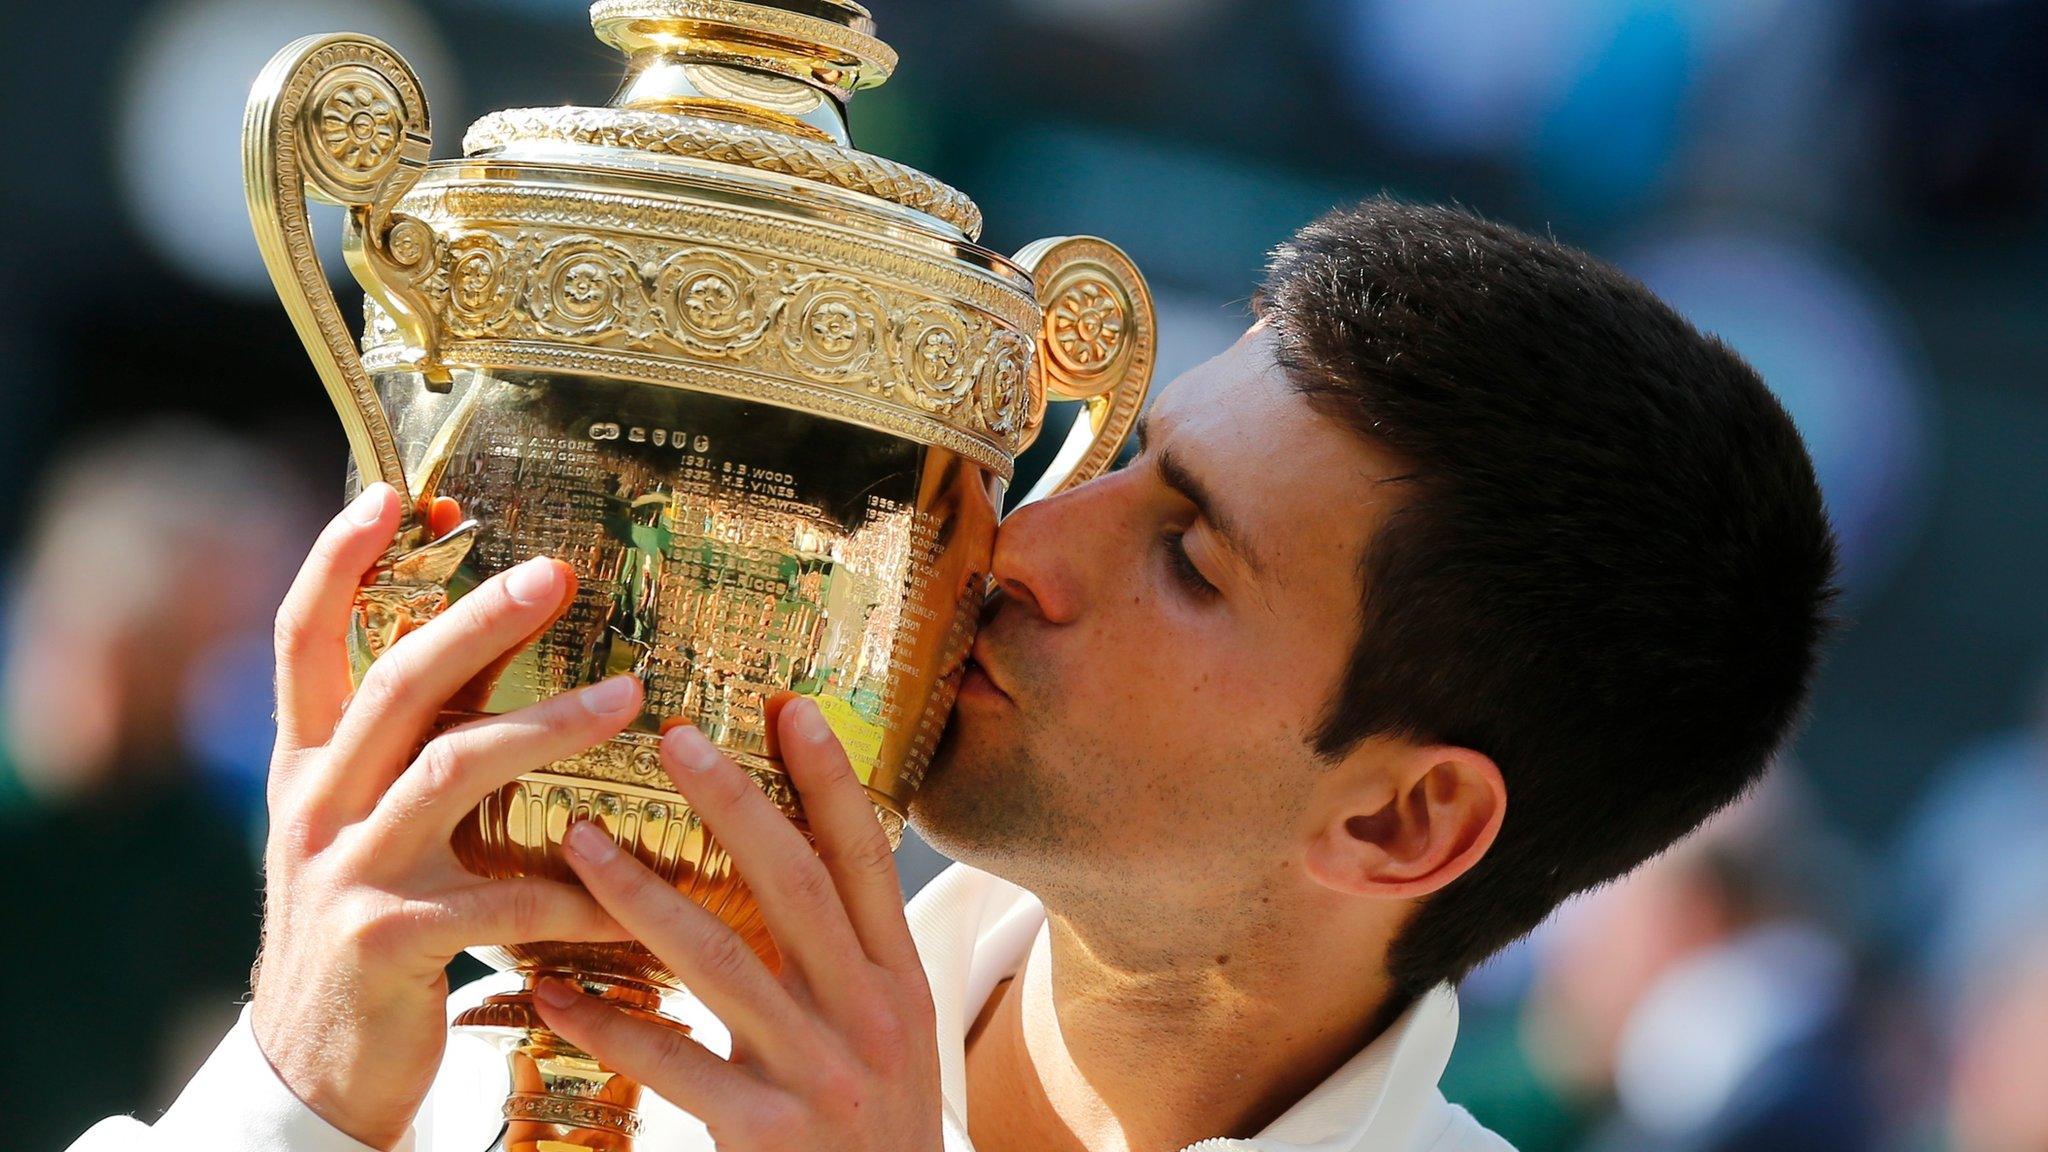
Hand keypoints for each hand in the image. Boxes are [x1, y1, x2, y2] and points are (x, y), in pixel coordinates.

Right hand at [252, 482, 637, 1149]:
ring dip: (545, 726)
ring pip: (448, 772)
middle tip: (556, 573)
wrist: (315, 1068)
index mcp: (307, 766)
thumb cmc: (370, 924)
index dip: (336, 562)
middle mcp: (316, 806)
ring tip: (631, 696)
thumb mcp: (372, 825)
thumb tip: (493, 646)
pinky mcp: (389, 942)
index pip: (301, 640)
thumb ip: (417, 743)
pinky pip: (504, 897)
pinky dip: (584, 888)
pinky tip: (648, 887)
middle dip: (474, 621)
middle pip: (391, 685)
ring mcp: (345, 873)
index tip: (390, 493)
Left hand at [534, 698, 942, 1151]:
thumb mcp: (890, 1038)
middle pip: (795, 887)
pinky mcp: (765, 1131)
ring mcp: (820, 1075)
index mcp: (899, 984)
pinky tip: (553, 989)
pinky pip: (671, 1063)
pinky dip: (607, 1022)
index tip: (788, 706)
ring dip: (644, 894)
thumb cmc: (875, 1134)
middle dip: (735, 804)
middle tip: (673, 736)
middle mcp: (869, 1018)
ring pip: (722, 962)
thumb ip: (846, 960)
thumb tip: (782, 865)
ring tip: (580, 841)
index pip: (866, 861)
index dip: (831, 781)